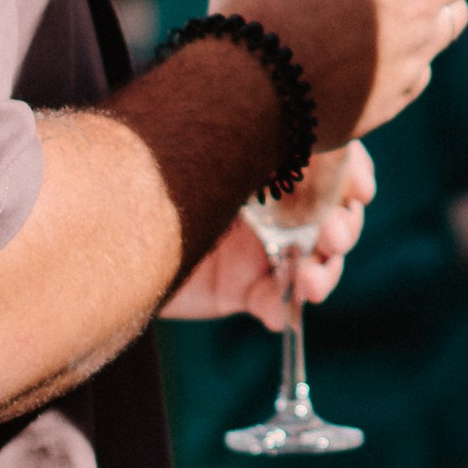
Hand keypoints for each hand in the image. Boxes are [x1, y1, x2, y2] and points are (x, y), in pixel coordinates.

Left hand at [160, 143, 373, 324]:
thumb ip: (240, 155)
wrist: (108, 237)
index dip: (354, 174)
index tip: (360, 188)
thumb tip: (284, 171)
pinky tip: (281, 312)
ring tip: (312, 281)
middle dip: (344, 228)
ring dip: (324, 273)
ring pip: (316, 264)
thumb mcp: (200, 156)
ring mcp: (264, 250)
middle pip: (334, 217)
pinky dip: (285, 311)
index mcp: (274, 161)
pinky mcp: (245, 290)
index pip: (332, 163)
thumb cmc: (148, 177)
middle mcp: (277, 206)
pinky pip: (278, 305)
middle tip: (333, 235)